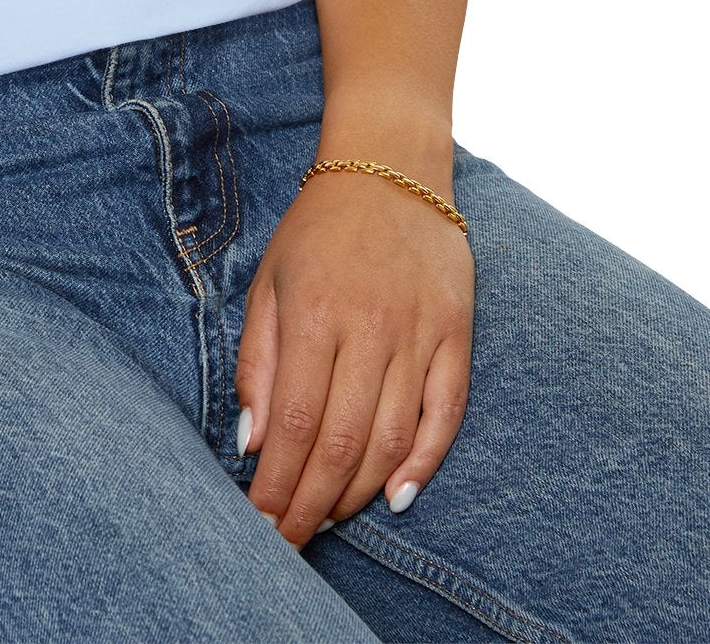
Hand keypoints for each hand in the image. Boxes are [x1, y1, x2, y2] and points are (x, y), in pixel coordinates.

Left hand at [234, 161, 474, 546]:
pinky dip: (424, 462)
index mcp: (315, 314)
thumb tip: (252, 442)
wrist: (390, 168)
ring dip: (359, 491)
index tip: (261, 522)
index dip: (278, 483)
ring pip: (392, 438)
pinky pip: (446, 414)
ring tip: (329, 519)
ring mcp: (419, 333)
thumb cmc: (318, 230)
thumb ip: (258, 362)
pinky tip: (397, 496)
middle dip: (312, 503)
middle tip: (290, 541)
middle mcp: (370, 328)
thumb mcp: (269, 282)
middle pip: (342, 442)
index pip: (295, 422)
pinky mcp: (457, 334)